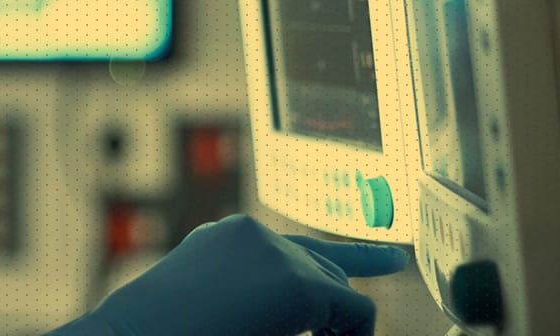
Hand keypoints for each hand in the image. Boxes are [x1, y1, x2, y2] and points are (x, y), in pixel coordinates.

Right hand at [55, 214, 409, 335]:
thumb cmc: (169, 331)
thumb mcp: (218, 301)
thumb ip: (259, 293)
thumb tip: (311, 313)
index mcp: (227, 238)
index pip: (297, 244)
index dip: (349, 256)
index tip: (390, 258)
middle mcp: (253, 234)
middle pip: (326, 265)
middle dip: (341, 300)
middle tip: (361, 309)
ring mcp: (277, 252)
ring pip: (340, 289)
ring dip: (337, 324)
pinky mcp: (298, 282)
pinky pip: (354, 312)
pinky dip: (351, 335)